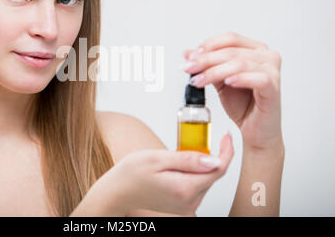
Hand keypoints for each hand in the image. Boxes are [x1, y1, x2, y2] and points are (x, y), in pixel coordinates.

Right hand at [89, 133, 233, 215]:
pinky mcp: (183, 206)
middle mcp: (189, 202)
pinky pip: (196, 186)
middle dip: (209, 157)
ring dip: (199, 165)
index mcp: (185, 189)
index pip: (218, 170)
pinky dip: (192, 174)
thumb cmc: (131, 174)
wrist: (118, 191)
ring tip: (176, 157)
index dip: (226, 152)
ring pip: (205, 180)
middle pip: (212, 175)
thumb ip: (188, 159)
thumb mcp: (158, 158)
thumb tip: (214, 160)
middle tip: (190, 142)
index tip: (226, 137)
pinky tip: (176, 168)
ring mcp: (186, 206)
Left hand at [181, 31, 282, 150]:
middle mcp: (266, 56)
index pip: (230, 39)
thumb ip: (206, 65)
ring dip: (215, 71)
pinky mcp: (274, 88)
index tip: (190, 57)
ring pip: (240, 64)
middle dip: (206, 60)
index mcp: (255, 50)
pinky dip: (241, 78)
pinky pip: (259, 78)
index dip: (208, 45)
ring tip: (199, 80)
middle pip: (231, 51)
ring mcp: (273, 71)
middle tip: (189, 68)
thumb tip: (187, 53)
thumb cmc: (243, 104)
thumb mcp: (219, 81)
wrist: (255, 130)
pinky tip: (228, 82)